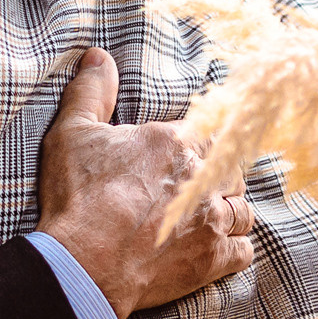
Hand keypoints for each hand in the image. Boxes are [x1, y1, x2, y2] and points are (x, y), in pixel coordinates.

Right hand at [40, 48, 255, 318]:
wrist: (82, 263)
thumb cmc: (77, 197)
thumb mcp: (73, 132)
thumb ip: (91, 91)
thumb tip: (98, 55)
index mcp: (173, 142)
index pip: (209, 133)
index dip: (201, 145)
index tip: (193, 154)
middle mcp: (201, 177)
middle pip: (231, 171)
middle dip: (218, 178)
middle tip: (198, 187)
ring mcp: (211, 220)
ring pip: (243, 211)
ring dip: (229, 213)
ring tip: (208, 218)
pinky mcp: (213, 259)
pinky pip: (244, 251)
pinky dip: (235, 249)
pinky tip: (219, 249)